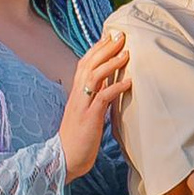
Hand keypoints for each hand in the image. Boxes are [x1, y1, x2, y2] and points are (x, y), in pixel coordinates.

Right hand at [60, 28, 130, 181]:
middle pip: (89, 64)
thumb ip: (96, 97)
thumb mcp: (87, 113)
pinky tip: (128, 82)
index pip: (84, 64)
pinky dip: (115, 88)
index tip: (110, 36)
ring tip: (127, 53)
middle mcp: (77, 95)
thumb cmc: (79, 138)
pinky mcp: (89, 118)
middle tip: (120, 35)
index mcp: (76, 93)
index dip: (97, 49)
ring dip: (111, 63)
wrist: (65, 159)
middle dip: (105, 48)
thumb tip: (109, 85)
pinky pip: (102, 99)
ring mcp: (82, 105)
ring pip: (94, 77)